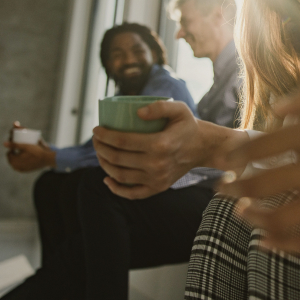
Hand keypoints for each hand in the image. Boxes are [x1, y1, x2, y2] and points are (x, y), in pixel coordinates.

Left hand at [4, 132, 54, 172]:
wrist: (46, 159)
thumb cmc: (36, 151)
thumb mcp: (25, 146)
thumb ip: (14, 145)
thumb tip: (4, 143)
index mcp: (14, 161)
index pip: (9, 153)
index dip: (12, 148)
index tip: (18, 145)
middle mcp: (16, 167)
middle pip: (11, 159)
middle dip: (14, 154)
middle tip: (21, 148)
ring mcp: (21, 170)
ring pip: (16, 163)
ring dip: (17, 158)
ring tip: (23, 153)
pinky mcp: (26, 171)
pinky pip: (21, 166)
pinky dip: (22, 162)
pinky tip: (26, 158)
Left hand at [93, 100, 248, 198]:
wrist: (203, 147)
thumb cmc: (187, 125)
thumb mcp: (179, 109)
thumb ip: (159, 106)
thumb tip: (137, 113)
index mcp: (161, 144)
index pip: (123, 141)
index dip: (104, 135)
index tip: (96, 129)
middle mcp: (158, 164)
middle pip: (117, 158)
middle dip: (100, 148)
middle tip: (96, 139)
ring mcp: (157, 179)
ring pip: (120, 175)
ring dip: (104, 164)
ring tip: (100, 153)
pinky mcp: (158, 187)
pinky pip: (132, 193)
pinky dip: (116, 189)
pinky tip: (107, 178)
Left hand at [218, 79, 299, 251]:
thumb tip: (277, 109)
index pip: (262, 146)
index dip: (238, 155)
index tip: (228, 160)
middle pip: (262, 184)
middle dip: (234, 188)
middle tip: (221, 190)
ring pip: (280, 217)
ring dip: (253, 218)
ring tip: (241, 215)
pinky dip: (283, 246)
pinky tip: (268, 244)